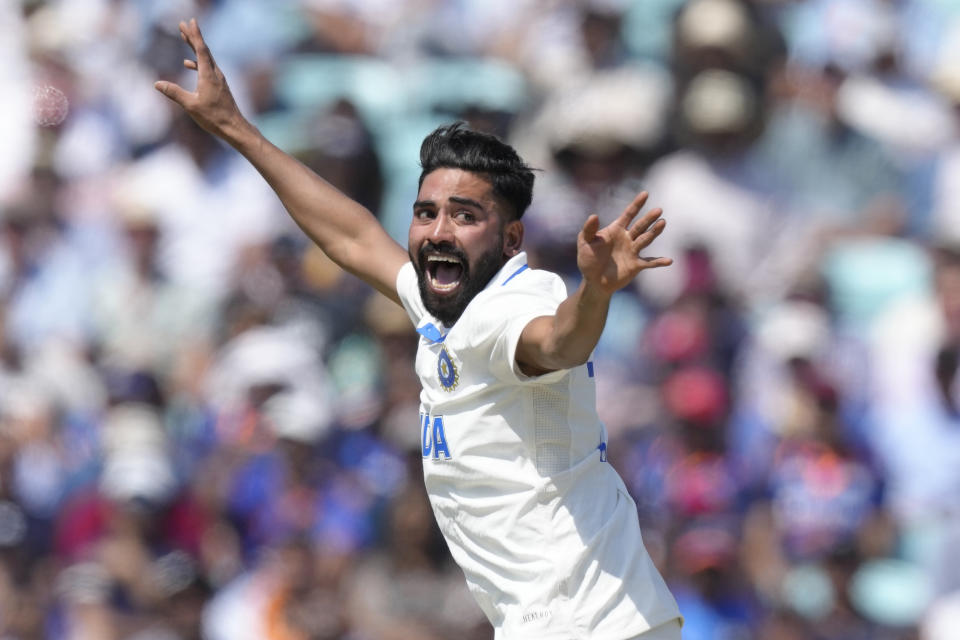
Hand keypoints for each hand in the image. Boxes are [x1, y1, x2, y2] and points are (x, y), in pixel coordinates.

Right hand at [153, 18, 247, 140]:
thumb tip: (157, 84)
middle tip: (184, 23)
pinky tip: (188, 64)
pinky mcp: (219, 85)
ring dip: (195, 47)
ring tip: (185, 38)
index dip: (195, 35)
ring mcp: (218, 79)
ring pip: (206, 58)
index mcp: (208, 75)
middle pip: (204, 50)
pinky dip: (198, 63)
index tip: (190, 22)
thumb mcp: (191, 106)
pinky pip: (207, 68)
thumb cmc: (214, 118)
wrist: (234, 127)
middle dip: (193, 36)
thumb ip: (174, 93)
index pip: (201, 50)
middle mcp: (215, 74)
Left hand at [576, 191, 671, 295]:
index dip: (637, 204)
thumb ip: (589, 229)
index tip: (645, 194)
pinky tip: (669, 261)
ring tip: (663, 222)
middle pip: (640, 226)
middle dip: (649, 218)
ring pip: (646, 239)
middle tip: (658, 210)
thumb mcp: (584, 243)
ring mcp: (633, 251)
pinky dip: (658, 262)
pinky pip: (649, 263)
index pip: (629, 214)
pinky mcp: (636, 265)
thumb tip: (594, 215)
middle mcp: (627, 238)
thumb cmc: (588, 260)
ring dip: (654, 232)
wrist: (593, 281)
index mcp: (616, 230)